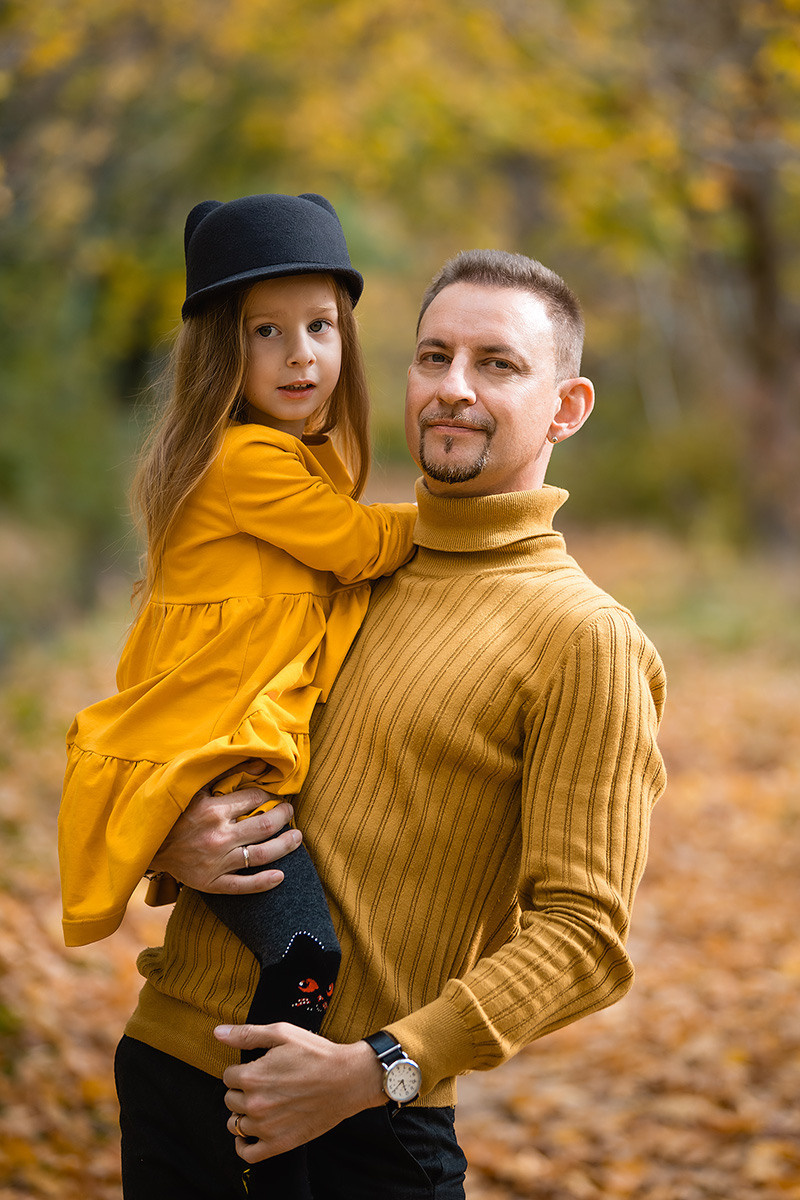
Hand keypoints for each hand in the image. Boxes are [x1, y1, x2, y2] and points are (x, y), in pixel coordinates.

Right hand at [149, 760, 300, 892]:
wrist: (146, 846)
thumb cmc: (172, 813)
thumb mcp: (194, 786)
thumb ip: (225, 772)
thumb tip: (260, 764)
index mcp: (213, 810)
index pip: (254, 800)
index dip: (268, 796)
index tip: (273, 796)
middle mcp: (217, 837)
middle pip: (264, 827)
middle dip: (283, 817)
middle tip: (290, 812)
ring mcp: (215, 862)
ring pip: (260, 855)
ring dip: (284, 846)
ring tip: (296, 837)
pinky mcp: (210, 883)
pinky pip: (242, 885)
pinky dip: (263, 882)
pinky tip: (281, 876)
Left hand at [215, 1023, 384, 1161]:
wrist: (347, 1080)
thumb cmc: (316, 1054)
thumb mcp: (283, 1033)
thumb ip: (247, 1034)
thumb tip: (218, 1033)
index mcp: (253, 1076)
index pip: (228, 1076)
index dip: (241, 1070)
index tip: (257, 1068)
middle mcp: (255, 1104)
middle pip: (230, 1100)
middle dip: (241, 1090)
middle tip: (262, 1084)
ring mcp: (266, 1127)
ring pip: (235, 1124)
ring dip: (243, 1114)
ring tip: (260, 1104)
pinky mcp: (279, 1144)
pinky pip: (247, 1153)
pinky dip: (242, 1145)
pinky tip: (249, 1134)